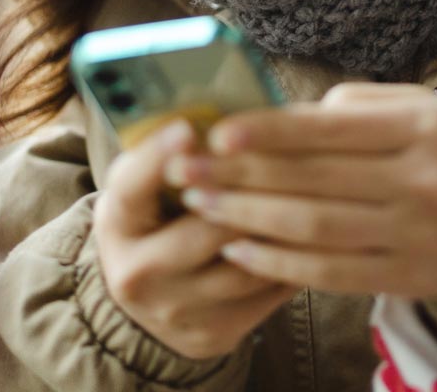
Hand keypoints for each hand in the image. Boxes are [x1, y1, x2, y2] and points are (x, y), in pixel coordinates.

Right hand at [92, 119, 295, 359]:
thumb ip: (173, 145)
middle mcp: (137, 273)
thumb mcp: (149, 175)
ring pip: (247, 263)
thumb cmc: (159, 210)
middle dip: (254, 190)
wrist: (147, 291)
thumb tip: (221, 101)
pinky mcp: (212, 334)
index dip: (160, 157)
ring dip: (286, 226)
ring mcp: (175, 311)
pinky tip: (316, 229)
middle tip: (297, 155)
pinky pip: (267, 292)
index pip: (133, 186)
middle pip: (207, 227)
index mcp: (117, 220)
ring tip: (319, 189)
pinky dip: (295, 259)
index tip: (188, 127)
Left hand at [163, 83, 436, 299]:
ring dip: (250, 219)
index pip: (332, 130)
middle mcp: (424, 181)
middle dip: (242, 178)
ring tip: (202, 207)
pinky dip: (280, 263)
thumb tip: (280, 123)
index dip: (270, 133)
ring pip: (316, 229)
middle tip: (189, 172)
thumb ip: (352, 107)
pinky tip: (241, 248)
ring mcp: (419, 235)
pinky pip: (332, 274)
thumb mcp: (414, 106)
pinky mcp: (411, 278)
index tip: (218, 134)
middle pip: (315, 182)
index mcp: (422, 127)